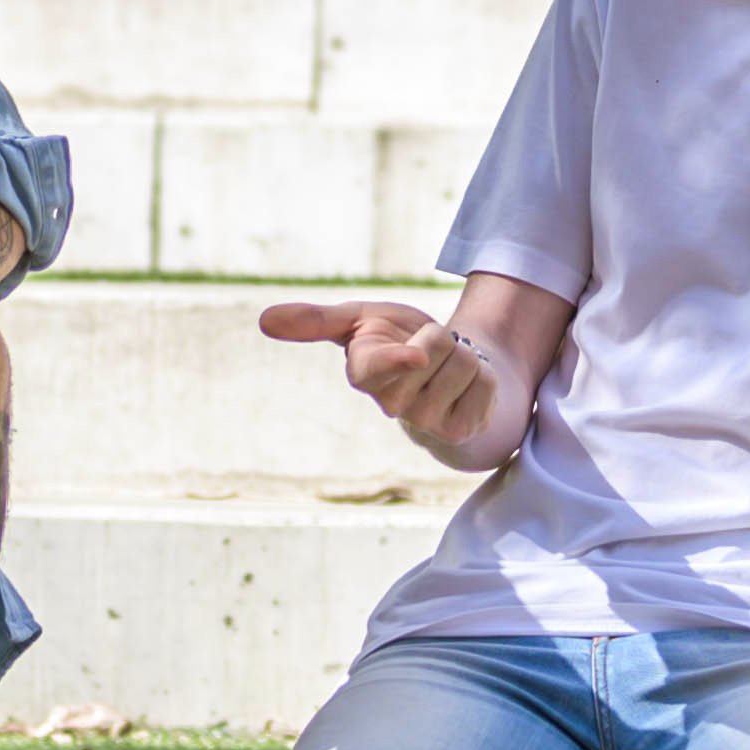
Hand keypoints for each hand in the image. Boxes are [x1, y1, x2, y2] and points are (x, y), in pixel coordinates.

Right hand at [261, 296, 523, 473]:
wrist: (443, 373)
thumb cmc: (397, 340)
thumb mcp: (359, 318)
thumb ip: (316, 320)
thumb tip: (263, 319)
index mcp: (363, 373)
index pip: (378, 367)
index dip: (401, 358)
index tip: (414, 356)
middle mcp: (391, 405)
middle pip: (436, 348)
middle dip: (439, 337)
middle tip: (426, 351)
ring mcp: (425, 423)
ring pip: (465, 363)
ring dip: (464, 356)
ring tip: (445, 368)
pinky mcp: (459, 432)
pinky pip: (485, 385)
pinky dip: (483, 378)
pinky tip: (464, 389)